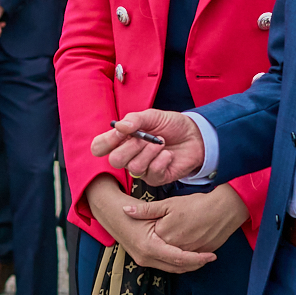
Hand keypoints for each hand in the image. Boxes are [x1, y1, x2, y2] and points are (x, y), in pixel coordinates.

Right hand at [85, 175, 214, 272]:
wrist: (111, 214)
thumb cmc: (129, 210)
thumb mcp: (145, 210)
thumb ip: (155, 213)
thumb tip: (174, 216)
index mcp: (149, 247)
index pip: (178, 258)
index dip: (197, 258)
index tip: (211, 255)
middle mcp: (146, 258)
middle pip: (176, 267)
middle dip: (195, 264)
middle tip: (212, 257)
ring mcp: (144, 260)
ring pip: (172, 268)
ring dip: (188, 265)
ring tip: (205, 257)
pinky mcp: (145, 259)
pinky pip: (166, 264)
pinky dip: (179, 262)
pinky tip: (191, 256)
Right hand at [90, 109, 204, 185]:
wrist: (196, 135)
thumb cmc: (172, 125)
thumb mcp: (154, 116)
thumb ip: (135, 119)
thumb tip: (119, 126)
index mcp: (122, 140)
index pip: (99, 147)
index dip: (106, 142)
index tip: (122, 132)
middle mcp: (128, 156)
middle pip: (114, 160)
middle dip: (132, 146)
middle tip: (147, 137)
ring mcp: (142, 169)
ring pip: (134, 168)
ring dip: (150, 151)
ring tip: (161, 142)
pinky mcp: (156, 178)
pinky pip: (152, 173)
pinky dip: (162, 159)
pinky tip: (168, 153)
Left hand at [126, 185, 248, 252]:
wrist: (225, 208)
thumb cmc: (197, 204)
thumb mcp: (170, 204)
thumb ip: (147, 210)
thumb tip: (124, 211)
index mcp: (163, 238)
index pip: (149, 243)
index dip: (148, 236)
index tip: (147, 230)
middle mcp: (174, 249)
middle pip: (162, 255)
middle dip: (159, 250)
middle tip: (158, 240)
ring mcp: (188, 254)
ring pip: (176, 261)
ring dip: (172, 257)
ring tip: (171, 247)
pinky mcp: (201, 255)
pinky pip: (190, 261)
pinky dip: (186, 258)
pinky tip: (185, 249)